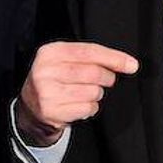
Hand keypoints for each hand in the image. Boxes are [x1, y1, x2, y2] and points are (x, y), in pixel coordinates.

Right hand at [15, 41, 138, 145]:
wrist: (30, 106)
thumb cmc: (55, 78)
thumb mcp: (65, 60)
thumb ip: (91, 57)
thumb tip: (128, 64)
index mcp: (50, 52)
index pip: (89, 51)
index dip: (113, 58)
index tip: (132, 65)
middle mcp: (45, 70)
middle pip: (93, 73)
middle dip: (107, 78)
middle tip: (106, 80)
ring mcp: (47, 92)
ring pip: (93, 92)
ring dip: (97, 94)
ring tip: (85, 93)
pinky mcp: (52, 111)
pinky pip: (87, 108)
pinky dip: (90, 107)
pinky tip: (79, 105)